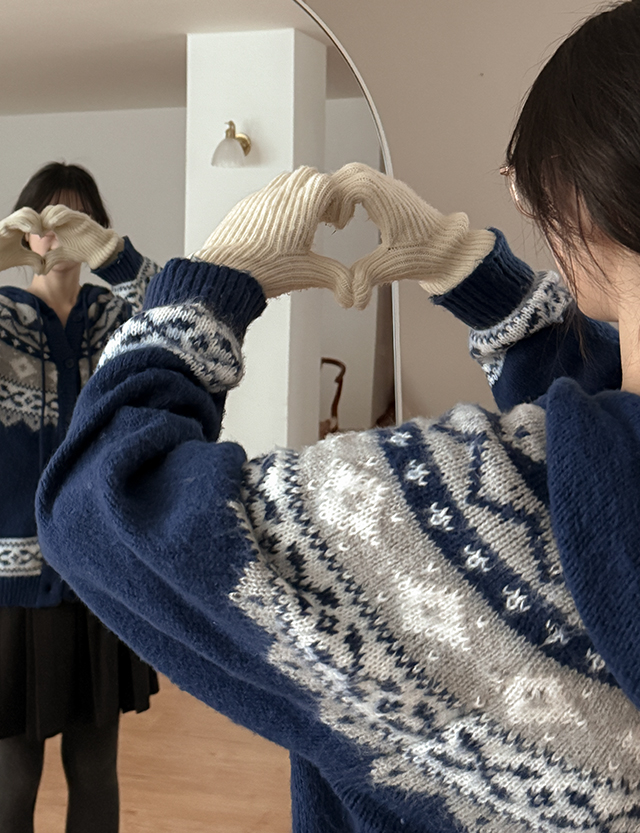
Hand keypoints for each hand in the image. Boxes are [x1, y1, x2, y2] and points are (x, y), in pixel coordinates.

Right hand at [0, 208, 45, 272]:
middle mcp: (13, 223)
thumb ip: (34, 259)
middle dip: (41, 219)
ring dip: (36, 221)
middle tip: (50, 230)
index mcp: (19, 228)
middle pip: (30, 212)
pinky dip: (27, 224)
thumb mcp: (22, 259)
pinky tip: (36, 232)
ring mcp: (7, 224)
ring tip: (41, 233)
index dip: (45, 223)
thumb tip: (44, 266)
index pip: (34, 218)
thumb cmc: (0, 258)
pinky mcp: (1, 228)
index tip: (54, 232)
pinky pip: (15, 220)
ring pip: (24, 212)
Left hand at [40, 206, 123, 270]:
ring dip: (48, 216)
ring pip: (56, 209)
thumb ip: (51, 259)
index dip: (36, 223)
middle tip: (36, 229)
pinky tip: (52, 224)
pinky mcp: (81, 218)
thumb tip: (39, 270)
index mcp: (58, 225)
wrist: (100, 252)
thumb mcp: (63, 256)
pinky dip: (59, 216)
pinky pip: (67, 213)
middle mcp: (65, 219)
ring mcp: (73, 217)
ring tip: (43, 226)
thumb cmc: (83, 252)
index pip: (43, 218)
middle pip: (48, 211)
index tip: (31, 233)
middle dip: (41, 218)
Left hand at [192, 167, 354, 306]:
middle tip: (321, 215)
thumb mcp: (308, 274)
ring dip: (298, 193)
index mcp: (301, 207)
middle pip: (308, 175)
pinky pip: (265, 192)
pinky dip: (277, 202)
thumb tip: (351, 290)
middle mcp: (281, 196)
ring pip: (286, 179)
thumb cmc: (263, 270)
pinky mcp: (245, 205)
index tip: (336, 219)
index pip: (326, 184)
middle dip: (319, 191)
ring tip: (299, 220)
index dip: (336, 199)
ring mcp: (261, 198)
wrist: (227, 273)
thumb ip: (335, 277)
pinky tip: (276, 228)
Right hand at [331, 163, 494, 308]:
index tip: (336, 225)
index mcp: (388, 200)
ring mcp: (391, 189)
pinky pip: (366, 182)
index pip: (352, 183)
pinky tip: (349, 217)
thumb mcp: (391, 267)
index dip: (336, 202)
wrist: (452, 249)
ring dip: (341, 192)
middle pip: (352, 172)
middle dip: (333, 193)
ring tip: (335, 218)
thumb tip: (352, 298)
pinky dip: (351, 194)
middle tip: (326, 217)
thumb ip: (367, 278)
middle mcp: (389, 189)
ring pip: (358, 174)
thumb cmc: (427, 255)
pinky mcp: (392, 195)